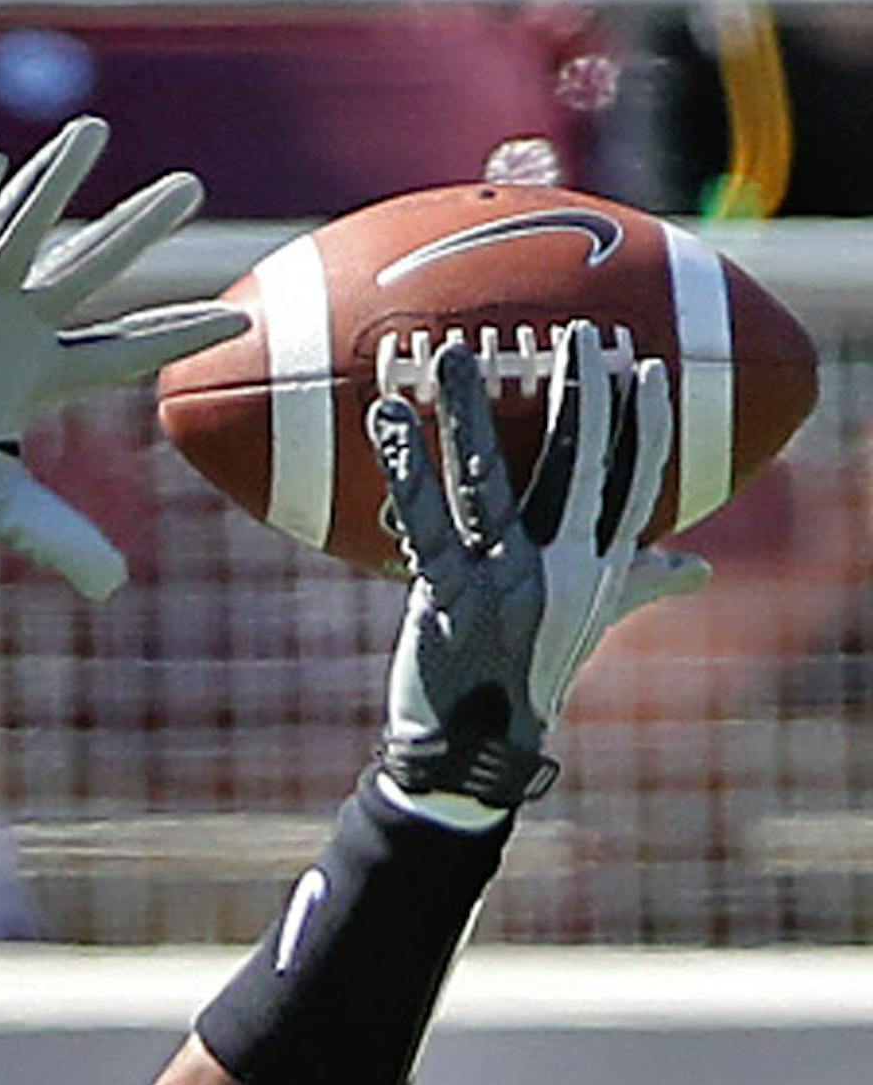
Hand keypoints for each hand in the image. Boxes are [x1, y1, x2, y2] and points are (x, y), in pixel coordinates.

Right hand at [0, 116, 244, 598]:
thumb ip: (55, 536)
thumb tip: (113, 590)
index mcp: (39, 373)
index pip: (123, 349)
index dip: (176, 333)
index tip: (239, 318)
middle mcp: (11, 325)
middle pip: (87, 268)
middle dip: (137, 228)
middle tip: (191, 188)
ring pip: (20, 231)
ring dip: (53, 183)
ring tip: (91, 134)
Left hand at [371, 320, 710, 806]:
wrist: (475, 752)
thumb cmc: (525, 675)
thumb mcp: (586, 624)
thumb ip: (635, 583)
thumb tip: (697, 568)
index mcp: (598, 571)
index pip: (634, 483)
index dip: (643, 425)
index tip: (644, 367)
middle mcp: (563, 570)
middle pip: (577, 466)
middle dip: (579, 395)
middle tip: (577, 332)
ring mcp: (506, 582)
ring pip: (489, 480)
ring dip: (471, 412)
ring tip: (453, 355)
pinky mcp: (449, 596)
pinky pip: (426, 521)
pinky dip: (405, 469)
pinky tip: (388, 422)